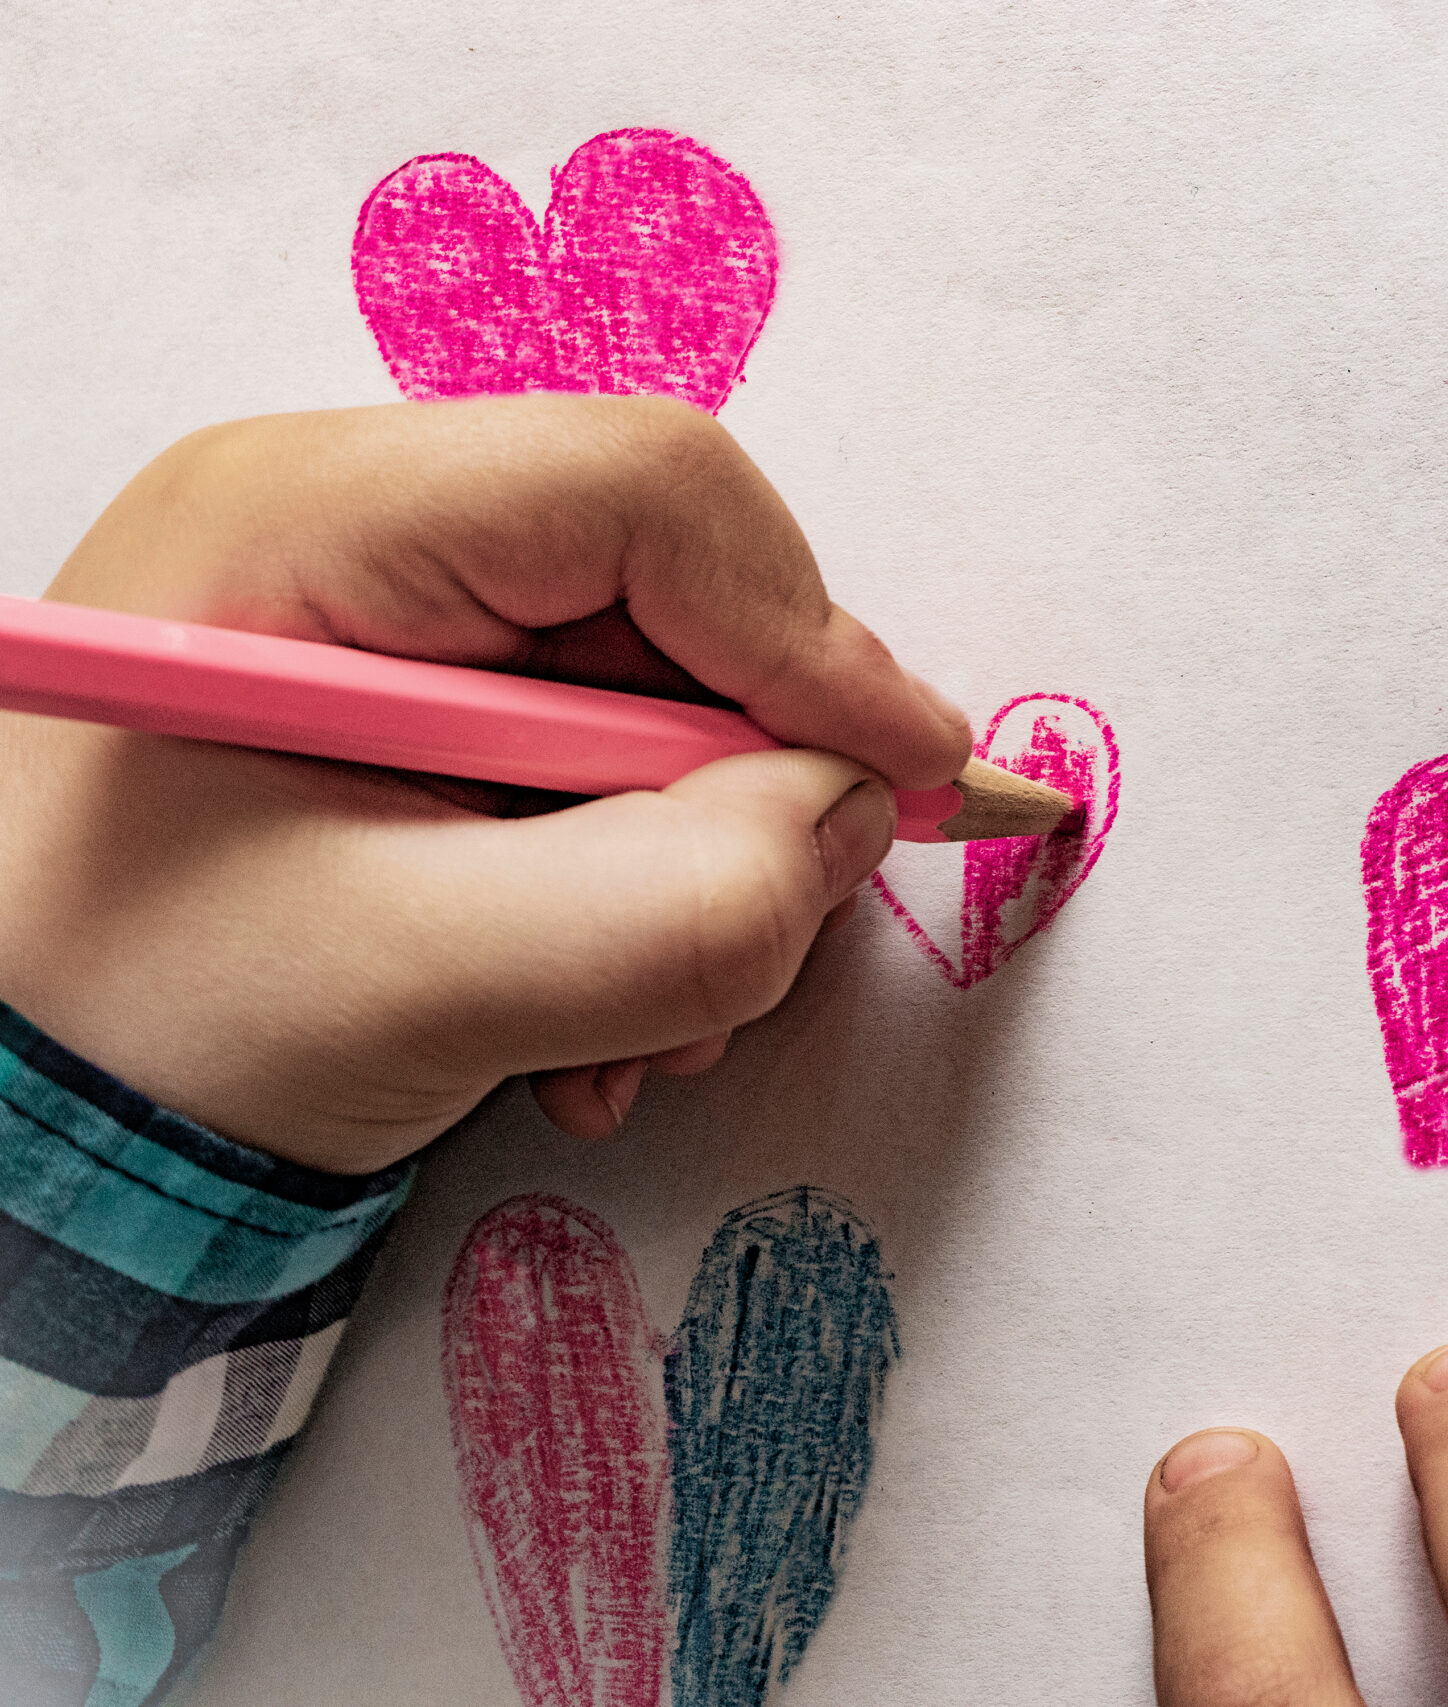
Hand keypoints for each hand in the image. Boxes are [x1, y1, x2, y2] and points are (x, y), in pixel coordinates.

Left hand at [0, 395, 969, 1171]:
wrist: (2, 1129)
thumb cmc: (141, 1034)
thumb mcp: (425, 986)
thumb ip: (677, 907)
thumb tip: (856, 819)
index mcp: (311, 519)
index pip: (647, 488)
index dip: (810, 631)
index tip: (910, 782)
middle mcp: (358, 527)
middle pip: (678, 594)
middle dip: (745, 791)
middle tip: (749, 952)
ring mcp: (390, 615)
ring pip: (668, 696)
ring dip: (695, 876)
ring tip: (626, 1036)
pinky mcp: (423, 704)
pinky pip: (612, 764)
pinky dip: (640, 898)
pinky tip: (579, 1019)